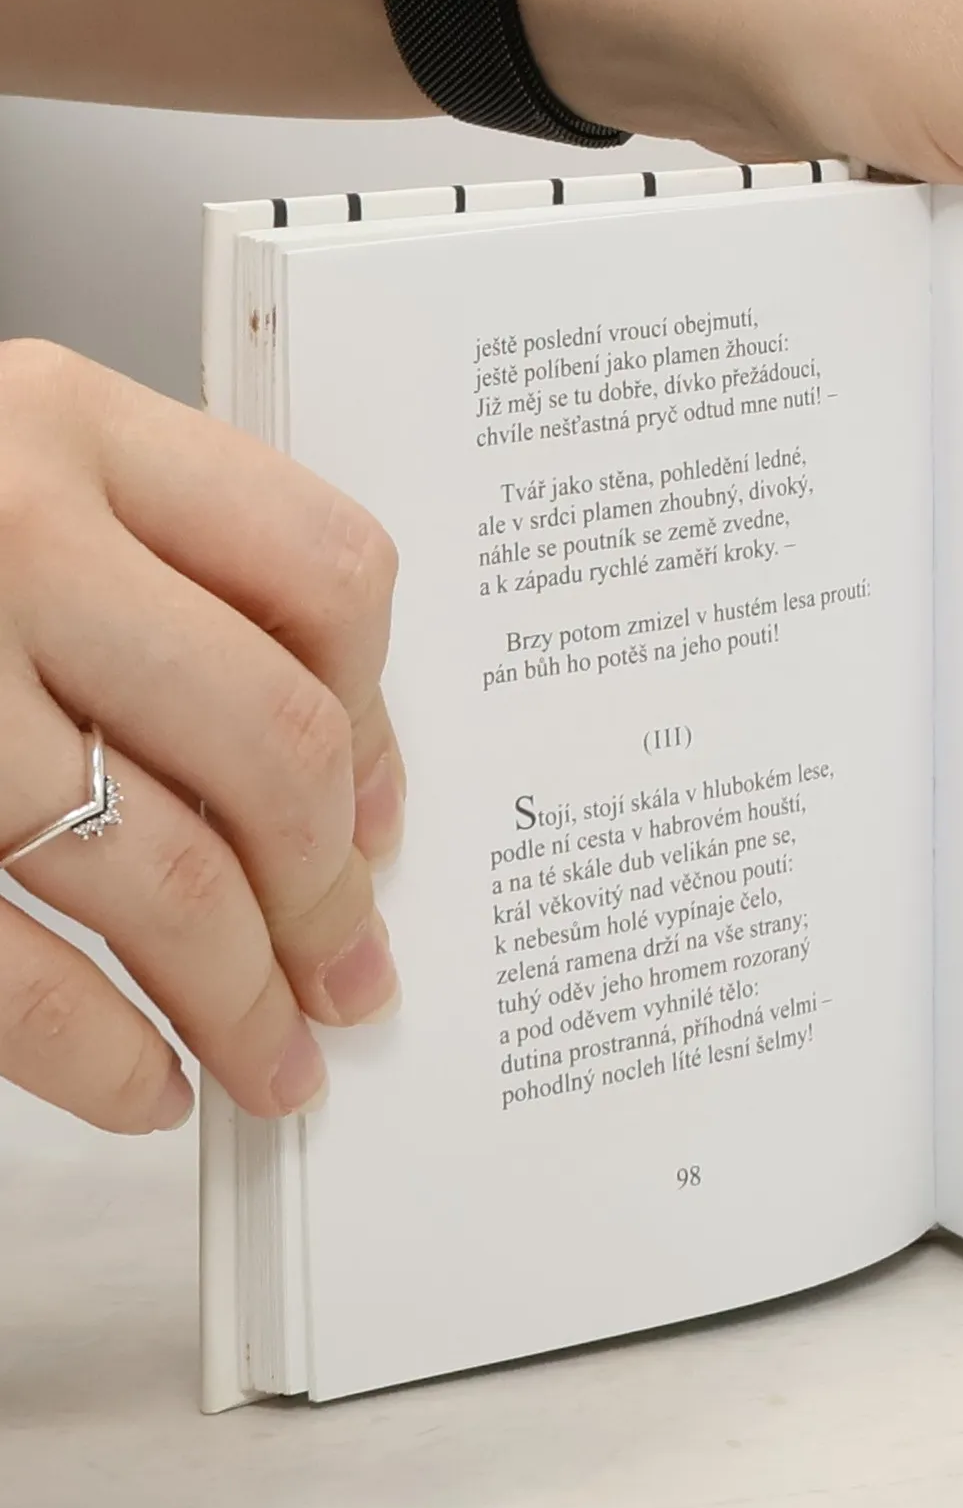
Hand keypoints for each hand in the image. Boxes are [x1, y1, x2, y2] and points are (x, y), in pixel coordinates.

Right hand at [0, 341, 403, 1132]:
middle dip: (329, 895)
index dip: (380, 720)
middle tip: (349, 975)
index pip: (326, 576)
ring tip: (272, 1058)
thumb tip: (352, 783)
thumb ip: (171, 579)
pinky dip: (100, 1052)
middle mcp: (3, 531)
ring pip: (160, 871)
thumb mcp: (18, 480)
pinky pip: (8, 966)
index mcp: (71, 424)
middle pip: (270, 743)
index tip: (380, 821)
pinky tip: (146, 1083)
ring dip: (239, 1000)